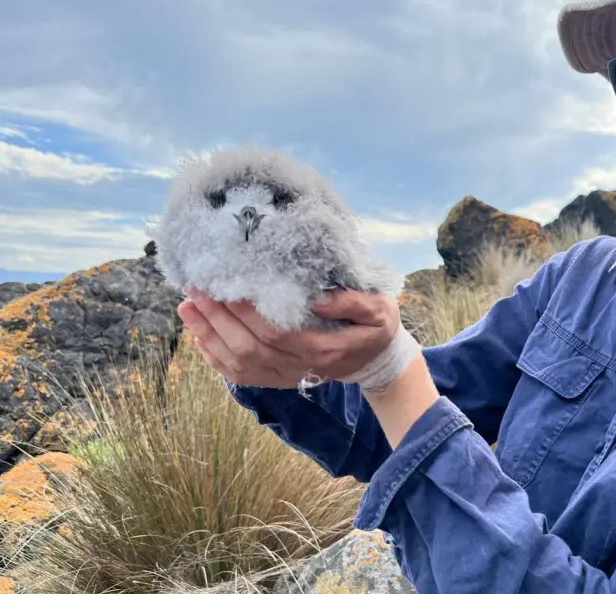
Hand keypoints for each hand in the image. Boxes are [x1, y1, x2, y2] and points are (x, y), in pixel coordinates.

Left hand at [178, 287, 400, 388]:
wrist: (376, 360)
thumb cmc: (375, 327)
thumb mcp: (380, 308)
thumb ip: (354, 302)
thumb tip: (319, 297)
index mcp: (323, 348)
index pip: (275, 330)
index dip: (245, 310)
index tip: (222, 283)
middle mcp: (300, 367)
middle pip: (248, 346)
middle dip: (216, 318)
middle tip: (193, 289)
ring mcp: (286, 376)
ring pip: (238, 363)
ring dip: (208, 336)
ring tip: (187, 308)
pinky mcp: (277, 379)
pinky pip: (239, 374)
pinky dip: (214, 357)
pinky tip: (199, 336)